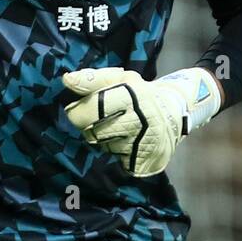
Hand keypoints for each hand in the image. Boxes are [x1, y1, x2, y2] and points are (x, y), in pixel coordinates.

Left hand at [61, 66, 221, 176]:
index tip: (81, 109)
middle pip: (92, 134)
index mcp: (129, 96)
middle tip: (101, 121)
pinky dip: (117, 153)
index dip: (78, 112)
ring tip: (118, 130)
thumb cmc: (140, 93)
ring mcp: (141, 144)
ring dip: (105, 141)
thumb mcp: (119, 78)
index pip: (87, 112)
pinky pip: (117, 161)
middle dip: (90, 128)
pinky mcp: (143, 162)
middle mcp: (137, 121)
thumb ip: (92, 78)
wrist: (174, 113)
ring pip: (104, 148)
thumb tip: (67, 80)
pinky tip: (127, 143)